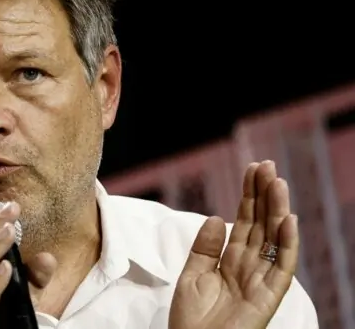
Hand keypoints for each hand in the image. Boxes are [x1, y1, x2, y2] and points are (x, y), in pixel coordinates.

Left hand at [169, 160, 299, 328]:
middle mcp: (249, 266)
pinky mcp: (267, 298)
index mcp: (230, 260)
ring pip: (274, 240)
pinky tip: (288, 221)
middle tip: (267, 166)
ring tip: (278, 183)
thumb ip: (205, 247)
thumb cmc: (191, 319)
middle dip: (265, 195)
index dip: (250, 196)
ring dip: (278, 211)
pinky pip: (280, 268)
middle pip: (262, 225)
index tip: (253, 169)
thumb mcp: (192, 275)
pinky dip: (286, 245)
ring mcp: (260, 281)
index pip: (245, 221)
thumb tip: (218, 216)